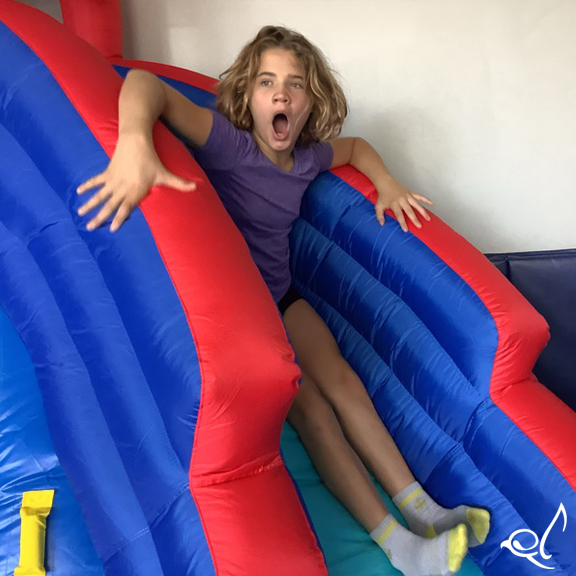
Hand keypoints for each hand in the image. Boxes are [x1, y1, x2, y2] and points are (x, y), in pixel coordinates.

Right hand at [77, 135, 199, 231]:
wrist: (136, 140)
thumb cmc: (151, 159)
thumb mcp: (165, 174)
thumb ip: (179, 183)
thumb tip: (196, 187)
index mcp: (134, 191)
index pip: (125, 208)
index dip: (119, 219)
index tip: (112, 229)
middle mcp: (122, 188)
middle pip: (109, 205)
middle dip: (99, 217)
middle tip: (89, 228)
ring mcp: (113, 180)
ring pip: (99, 195)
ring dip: (89, 204)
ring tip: (80, 213)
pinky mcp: (108, 172)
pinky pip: (96, 181)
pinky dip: (87, 185)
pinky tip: (78, 191)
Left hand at [374, 179, 432, 231]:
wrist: (386, 183)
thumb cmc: (382, 196)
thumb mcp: (378, 206)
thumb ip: (379, 216)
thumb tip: (382, 224)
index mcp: (394, 204)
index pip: (399, 215)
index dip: (402, 223)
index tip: (406, 230)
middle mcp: (402, 200)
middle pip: (410, 211)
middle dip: (415, 219)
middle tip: (420, 226)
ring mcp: (408, 196)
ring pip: (417, 204)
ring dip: (423, 211)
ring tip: (428, 219)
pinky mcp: (411, 192)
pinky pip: (420, 196)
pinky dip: (426, 199)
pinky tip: (432, 203)